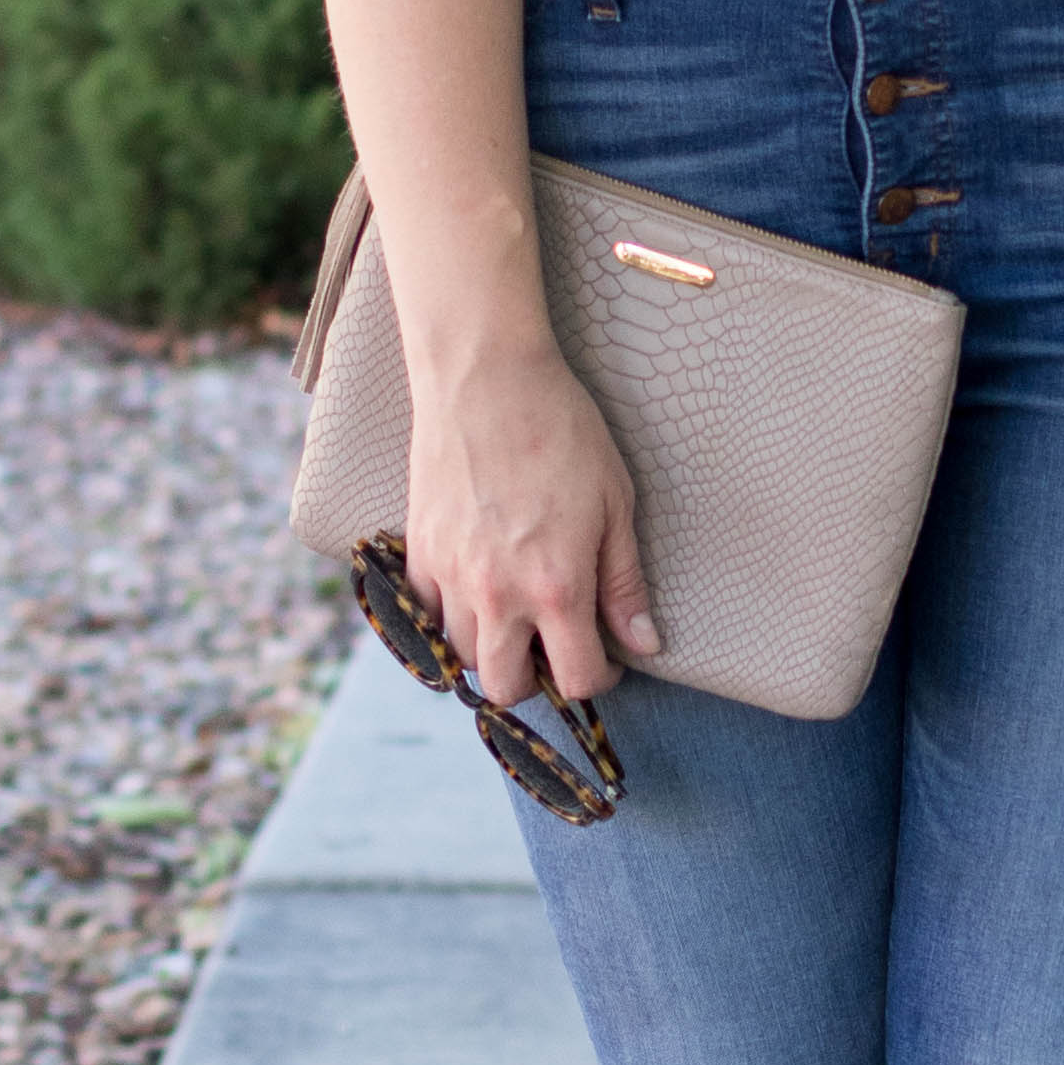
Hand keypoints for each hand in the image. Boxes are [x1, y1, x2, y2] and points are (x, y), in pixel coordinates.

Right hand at [401, 335, 659, 715]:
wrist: (487, 377)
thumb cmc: (563, 431)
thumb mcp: (615, 503)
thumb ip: (625, 583)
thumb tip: (644, 644)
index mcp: (557, 587)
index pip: (575, 679)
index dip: (597, 680)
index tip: (603, 659)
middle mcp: (499, 594)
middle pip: (505, 687)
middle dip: (534, 681)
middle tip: (551, 646)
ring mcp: (452, 576)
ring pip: (461, 655)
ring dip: (490, 648)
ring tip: (513, 615)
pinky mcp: (419, 552)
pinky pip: (424, 616)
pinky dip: (448, 617)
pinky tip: (474, 590)